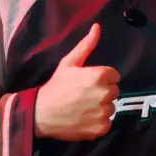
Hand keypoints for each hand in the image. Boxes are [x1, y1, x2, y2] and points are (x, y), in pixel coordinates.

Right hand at [33, 23, 118, 139]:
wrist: (41, 113)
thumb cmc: (56, 85)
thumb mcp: (69, 62)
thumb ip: (87, 45)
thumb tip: (97, 27)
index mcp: (100, 75)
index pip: (114, 75)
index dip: (102, 78)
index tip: (88, 82)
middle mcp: (106, 93)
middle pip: (114, 91)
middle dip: (102, 92)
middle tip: (84, 95)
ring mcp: (104, 112)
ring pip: (111, 107)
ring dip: (101, 107)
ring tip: (83, 107)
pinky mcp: (101, 128)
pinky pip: (107, 123)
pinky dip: (98, 122)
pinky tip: (84, 118)